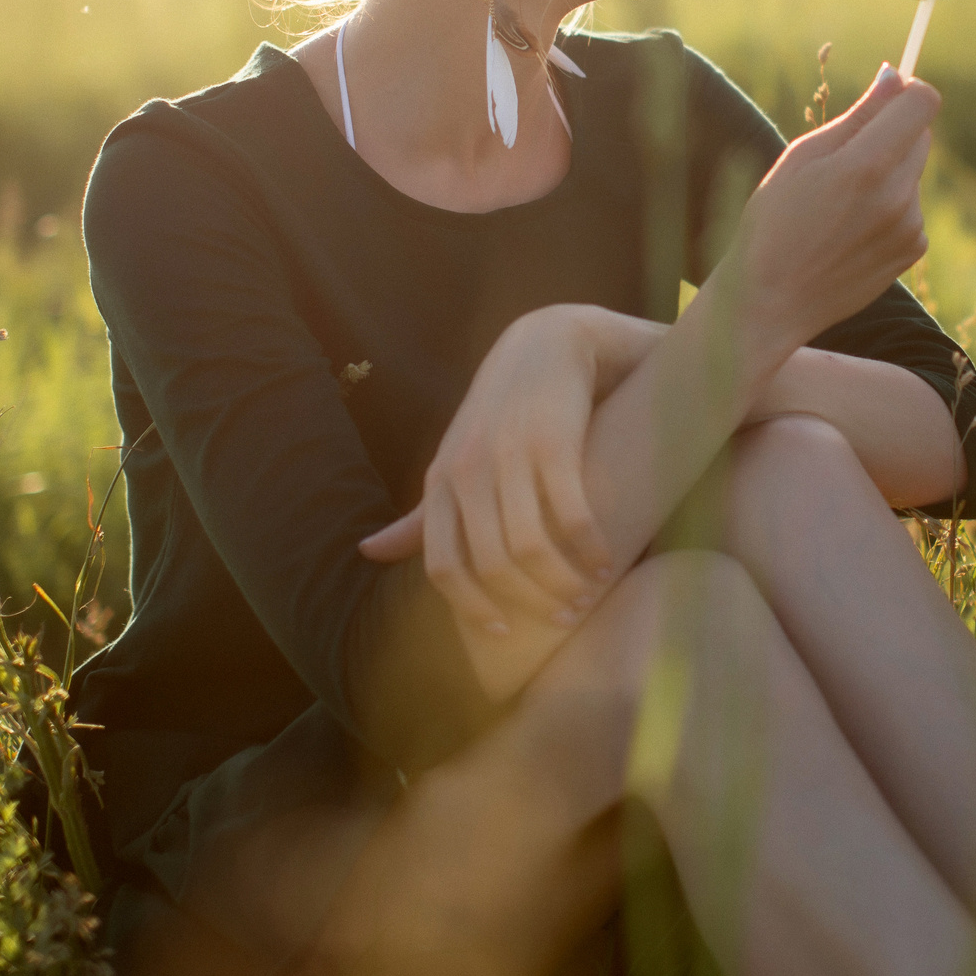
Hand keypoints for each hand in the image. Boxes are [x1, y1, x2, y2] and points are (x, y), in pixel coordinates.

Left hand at [358, 305, 658, 638]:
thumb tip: (367, 554)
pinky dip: (591, 548)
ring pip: (530, 547)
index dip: (471, 608)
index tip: (505, 632)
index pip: (443, 566)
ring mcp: (510, 455)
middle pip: (491, 564)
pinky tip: (608, 561)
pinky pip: (572, 514)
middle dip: (529, 602)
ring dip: (563, 582)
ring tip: (588, 595)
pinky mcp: (554, 442)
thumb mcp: (455, 461)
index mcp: (441, 482)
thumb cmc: (501, 413)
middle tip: (563, 619)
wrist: (548, 342)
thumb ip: (422, 515)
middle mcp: (468, 471)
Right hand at [728, 63, 938, 353]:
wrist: (772, 300)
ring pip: (913, 172)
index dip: (907, 91)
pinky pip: (912, 207)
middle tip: (845, 160)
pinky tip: (851, 229)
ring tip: (840, 205)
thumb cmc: (774, 221)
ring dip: (889, 174)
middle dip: (892, 134)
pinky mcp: (913, 249)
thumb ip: (859, 115)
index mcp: (867, 165)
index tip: (886, 97)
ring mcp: (910, 226)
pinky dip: (890, 208)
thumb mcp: (803, 157)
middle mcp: (898, 196)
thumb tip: (893, 75)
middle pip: (921, 135)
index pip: (923, 103)